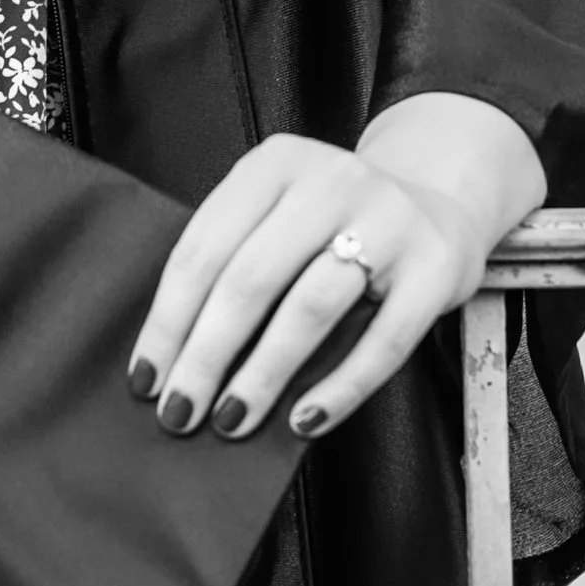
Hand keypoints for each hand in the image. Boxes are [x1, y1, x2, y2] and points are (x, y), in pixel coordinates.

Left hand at [128, 93, 542, 444]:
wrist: (440, 203)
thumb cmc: (337, 224)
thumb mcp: (280, 213)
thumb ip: (236, 260)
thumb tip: (174, 358)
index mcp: (275, 164)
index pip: (204, 247)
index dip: (168, 318)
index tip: (144, 377)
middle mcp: (331, 181)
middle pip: (250, 278)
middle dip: (205, 354)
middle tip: (179, 411)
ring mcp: (388, 221)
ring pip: (310, 307)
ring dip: (263, 373)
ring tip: (231, 420)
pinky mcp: (433, 269)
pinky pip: (382, 341)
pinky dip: (339, 387)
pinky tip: (303, 422)